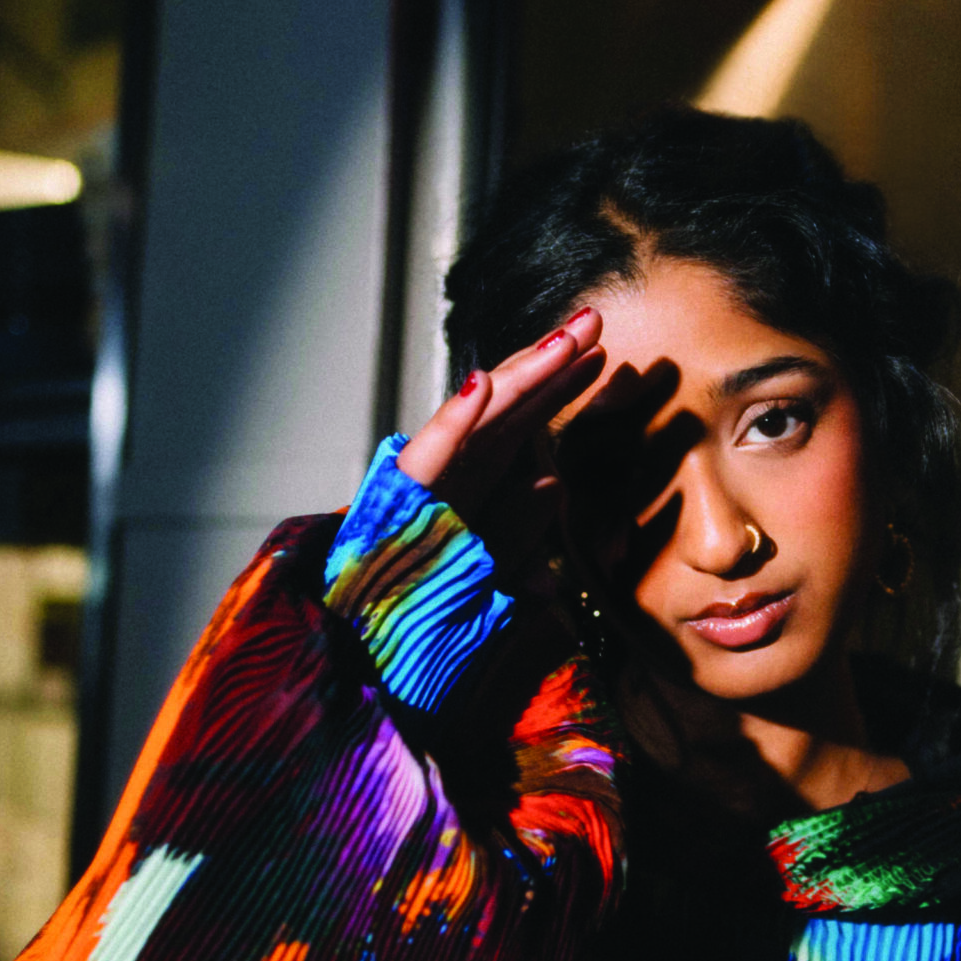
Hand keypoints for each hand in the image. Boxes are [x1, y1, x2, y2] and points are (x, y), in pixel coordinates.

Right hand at [399, 308, 603, 592]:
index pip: (522, 424)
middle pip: (508, 404)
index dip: (559, 386)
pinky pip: (430, 458)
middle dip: (550, 361)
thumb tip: (553, 484)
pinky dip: (454, 422)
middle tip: (592, 319)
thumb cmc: (421, 605)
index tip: (601, 356)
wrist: (360, 641)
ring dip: (519, 377)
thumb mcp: (493, 574)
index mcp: (474, 483)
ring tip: (561, 344)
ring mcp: (429, 481)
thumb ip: (521, 532)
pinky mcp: (401, 502)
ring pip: (479, 419)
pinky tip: (480, 386)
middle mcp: (453, 471)